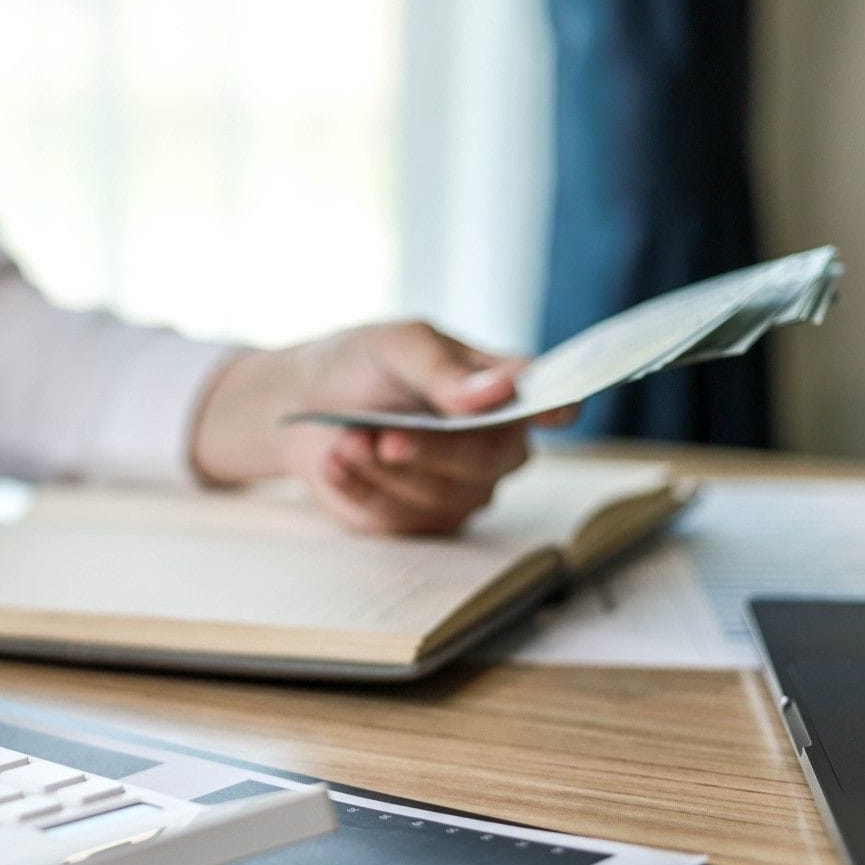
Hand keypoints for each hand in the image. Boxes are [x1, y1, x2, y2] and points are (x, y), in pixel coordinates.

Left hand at [191, 321, 569, 533]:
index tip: (556, 411)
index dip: (560, 407)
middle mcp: (498, 444)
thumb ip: (441, 369)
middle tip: (383, 436)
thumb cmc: (362, 364)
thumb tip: (498, 391)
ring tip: (347, 438)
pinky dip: (359, 488)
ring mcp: (463, 488)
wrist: (304, 403)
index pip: (554, 401)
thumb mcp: (395, 345)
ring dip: (382, 469)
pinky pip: (399, 518)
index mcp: (506, 390)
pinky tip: (336, 461)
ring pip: (440, 495)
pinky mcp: (421, 519)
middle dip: (431, 451)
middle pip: (489, 461)